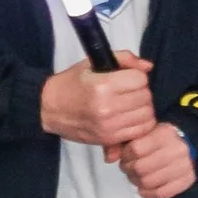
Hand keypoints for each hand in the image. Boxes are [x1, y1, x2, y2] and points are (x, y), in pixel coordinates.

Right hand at [41, 52, 155, 149]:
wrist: (48, 108)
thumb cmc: (71, 84)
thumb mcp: (92, 64)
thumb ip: (123, 59)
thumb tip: (148, 66)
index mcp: (102, 85)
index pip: (140, 80)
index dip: (137, 76)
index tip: (128, 78)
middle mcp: (107, 107)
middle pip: (145, 97)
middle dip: (141, 92)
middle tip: (129, 92)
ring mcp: (109, 126)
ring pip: (147, 115)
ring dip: (143, 108)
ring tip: (130, 104)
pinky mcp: (110, 139)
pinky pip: (140, 131)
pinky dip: (140, 123)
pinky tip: (130, 117)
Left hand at [114, 122, 197, 197]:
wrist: (188, 143)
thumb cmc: (160, 139)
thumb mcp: (144, 133)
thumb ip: (124, 142)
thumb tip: (109, 157)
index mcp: (165, 134)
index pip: (136, 149)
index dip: (125, 156)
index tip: (125, 157)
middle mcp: (177, 149)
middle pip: (141, 167)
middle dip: (129, 170)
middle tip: (129, 169)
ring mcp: (184, 166)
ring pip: (149, 182)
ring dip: (137, 182)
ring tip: (136, 177)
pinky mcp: (187, 180)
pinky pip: (161, 193)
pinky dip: (148, 193)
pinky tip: (144, 188)